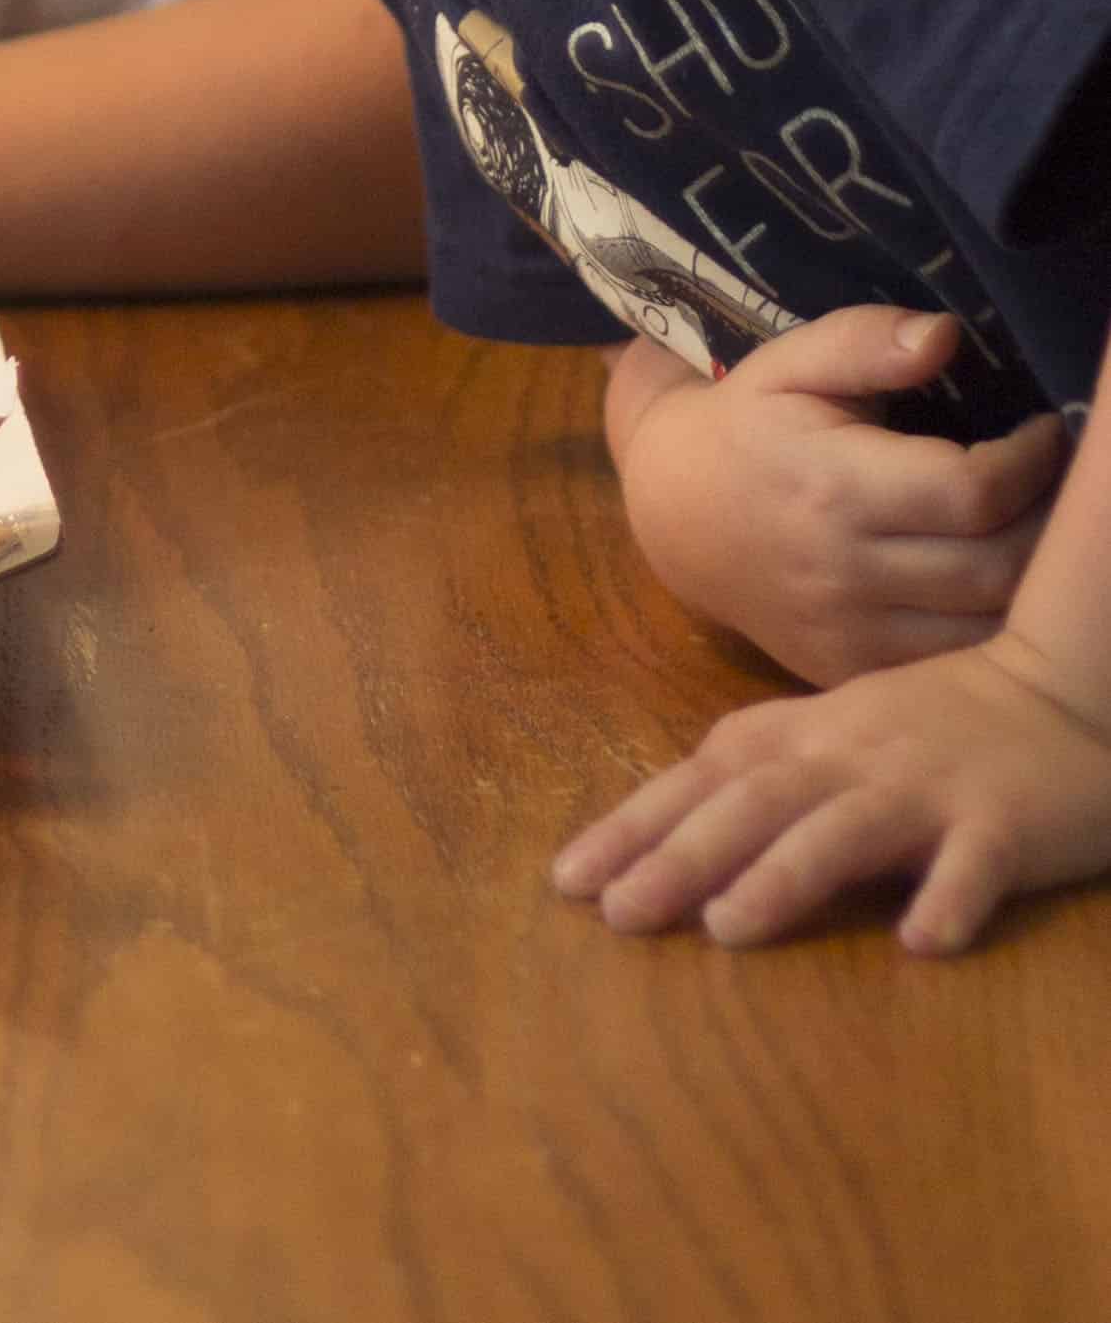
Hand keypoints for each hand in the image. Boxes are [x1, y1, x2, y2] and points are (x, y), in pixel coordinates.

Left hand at [553, 628, 1110, 954]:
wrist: (1061, 688)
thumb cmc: (932, 724)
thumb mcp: (835, 734)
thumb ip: (762, 774)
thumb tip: (664, 830)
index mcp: (805, 736)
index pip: (702, 780)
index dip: (634, 826)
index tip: (567, 880)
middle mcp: (853, 754)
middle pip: (754, 802)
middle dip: (680, 855)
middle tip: (619, 913)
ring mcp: (927, 786)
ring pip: (846, 827)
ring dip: (785, 874)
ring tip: (728, 927)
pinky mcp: (1003, 823)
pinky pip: (974, 865)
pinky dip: (947, 899)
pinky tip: (919, 940)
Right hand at [609, 309, 1065, 684]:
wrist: (676, 515)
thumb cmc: (747, 424)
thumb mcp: (788, 362)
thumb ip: (864, 342)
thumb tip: (947, 336)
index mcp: (833, 486)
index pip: (973, 490)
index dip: (1032, 462)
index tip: (1047, 431)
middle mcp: (845, 571)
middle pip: (995, 567)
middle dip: (1048, 525)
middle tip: (1058, 486)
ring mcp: (849, 633)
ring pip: (986, 632)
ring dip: (1031, 586)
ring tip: (1038, 532)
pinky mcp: (850, 671)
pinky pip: (950, 667)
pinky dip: (992, 634)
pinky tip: (999, 587)